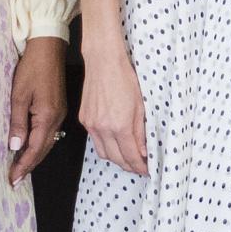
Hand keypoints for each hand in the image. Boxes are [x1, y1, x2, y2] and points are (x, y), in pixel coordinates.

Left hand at [9, 36, 66, 183]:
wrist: (49, 48)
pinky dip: (39, 145)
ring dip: (34, 157)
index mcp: (47, 117)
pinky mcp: (58, 109)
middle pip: (43, 149)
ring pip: (47, 143)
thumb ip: (18, 122)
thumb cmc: (32, 68)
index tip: (12, 179)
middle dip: (29, 166)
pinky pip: (49, 133)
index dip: (23, 165)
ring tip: (20, 169)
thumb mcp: (19, 95)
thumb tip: (15, 146)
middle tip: (15, 180)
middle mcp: (57, 119)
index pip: (34, 149)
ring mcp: (60, 114)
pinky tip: (30, 148)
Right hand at [80, 47, 147, 173]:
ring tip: (128, 157)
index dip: (140, 166)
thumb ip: (141, 132)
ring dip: (116, 159)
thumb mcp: (140, 106)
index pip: (131, 156)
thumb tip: (143, 151)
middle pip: (116, 159)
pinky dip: (106, 146)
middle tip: (139, 166)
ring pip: (104, 153)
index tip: (146, 169)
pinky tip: (115, 143)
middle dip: (129, 166)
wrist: (103, 62)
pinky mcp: (84, 120)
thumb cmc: (124, 78)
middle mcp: (103, 128)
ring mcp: (91, 125)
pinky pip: (95, 141)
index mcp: (120, 125)